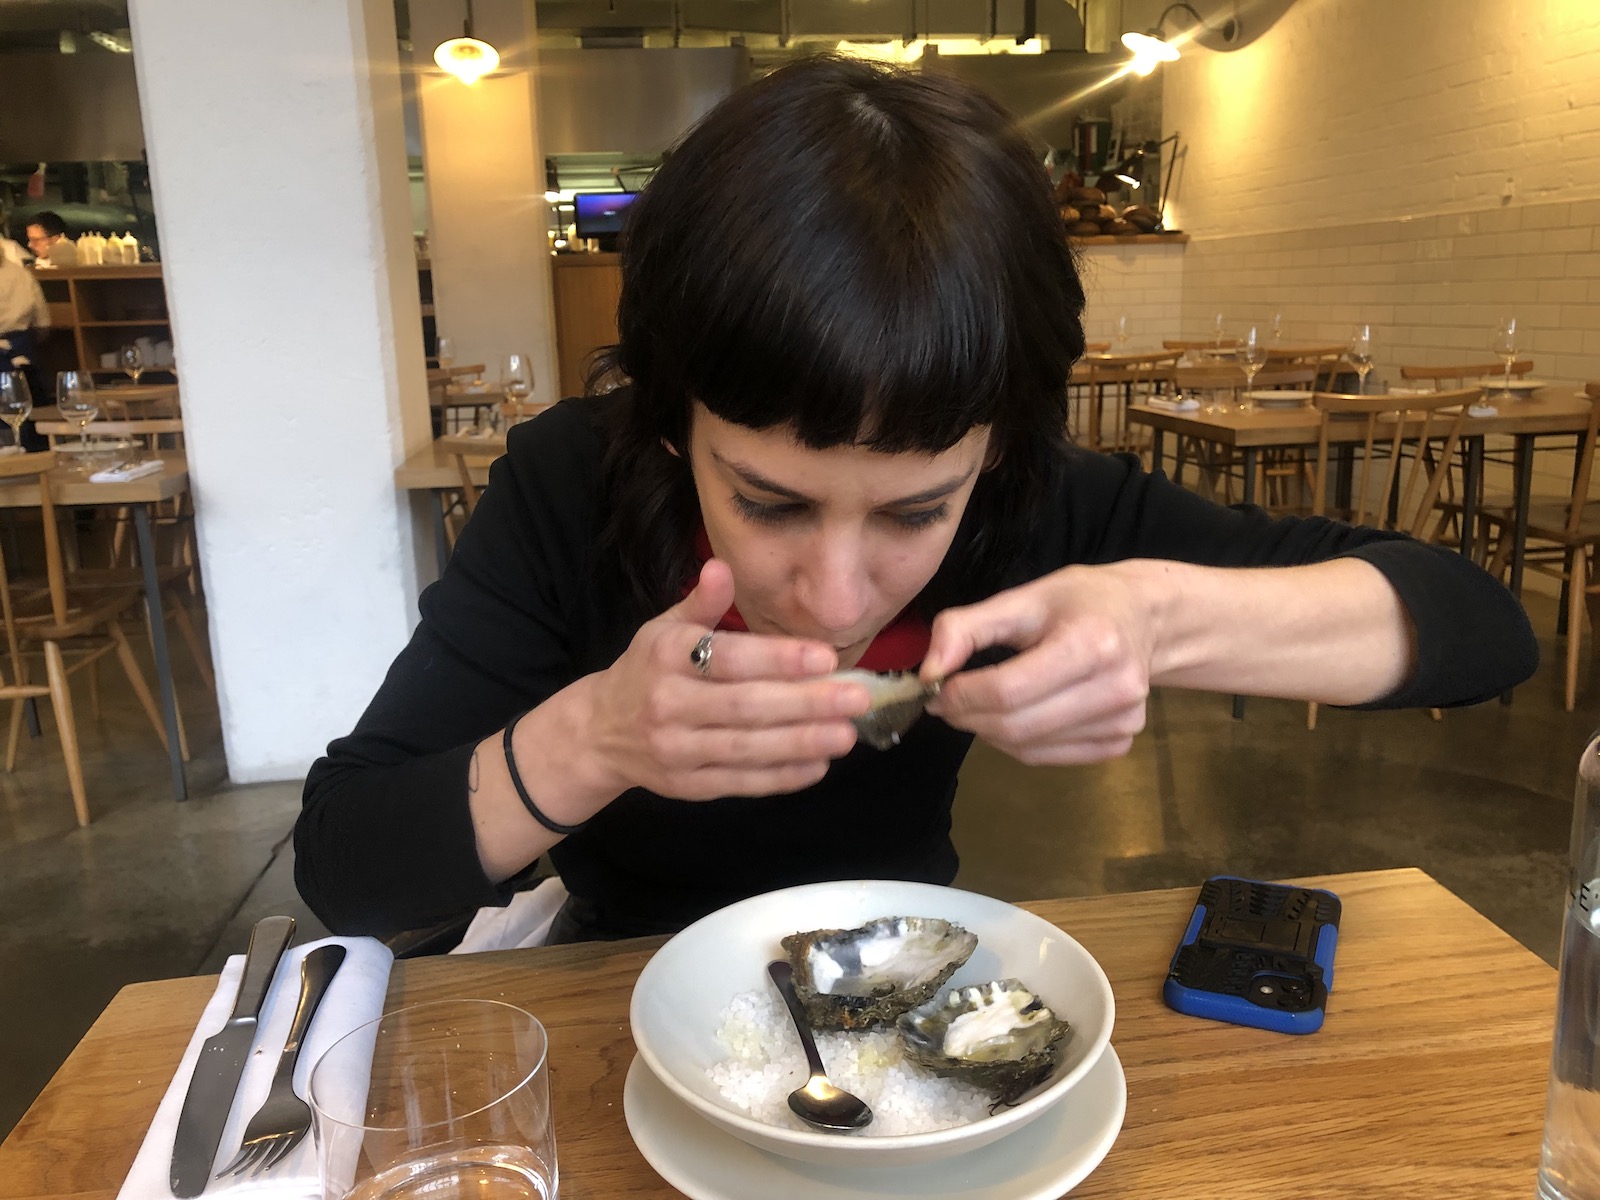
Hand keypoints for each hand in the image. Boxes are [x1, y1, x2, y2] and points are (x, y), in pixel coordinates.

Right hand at [581, 559, 868, 799]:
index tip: (827, 657)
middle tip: (857, 698)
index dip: (778, 659)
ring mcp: (677, 751)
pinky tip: (818, 765)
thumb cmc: (648, 670)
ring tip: (847, 734)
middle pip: (744, 708)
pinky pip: (741, 784)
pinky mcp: (688, 787)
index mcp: (666, 658)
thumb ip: (701, 603)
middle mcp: (668, 705)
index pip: (728, 659)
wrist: (600, 732)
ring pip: (747, 749)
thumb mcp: (665, 629)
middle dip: (805, 704)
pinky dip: (781, 777)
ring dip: (801, 743)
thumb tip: (721, 567)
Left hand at [921, 564, 1155, 764]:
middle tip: (946, 701)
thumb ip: (966, 628)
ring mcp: (1123, 721)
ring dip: (988, 732)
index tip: (935, 687)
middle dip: (967, 717)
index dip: (961, 695)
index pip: (1008, 690)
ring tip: (978, 705)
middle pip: (1016, 725)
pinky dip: (1017, 743)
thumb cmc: (1080, 602)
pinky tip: (1014, 716)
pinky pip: (1048, 757)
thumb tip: (928, 672)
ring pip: (1027, 748)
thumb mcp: (1022, 598)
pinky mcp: (1120, 743)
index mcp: (1092, 643)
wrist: (1144, 618)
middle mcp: (1115, 688)